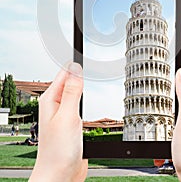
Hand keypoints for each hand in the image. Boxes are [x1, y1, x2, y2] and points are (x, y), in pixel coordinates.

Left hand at [29, 62, 87, 181]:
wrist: (60, 176)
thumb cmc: (57, 151)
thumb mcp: (67, 117)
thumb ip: (72, 92)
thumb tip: (76, 68)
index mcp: (51, 99)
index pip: (64, 72)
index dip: (75, 60)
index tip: (83, 47)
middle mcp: (57, 104)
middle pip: (70, 79)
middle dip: (80, 69)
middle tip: (92, 55)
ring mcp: (65, 113)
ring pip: (76, 91)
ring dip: (84, 83)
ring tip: (91, 70)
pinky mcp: (72, 122)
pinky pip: (80, 104)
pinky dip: (86, 97)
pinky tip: (90, 95)